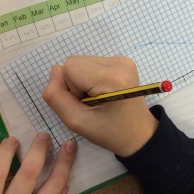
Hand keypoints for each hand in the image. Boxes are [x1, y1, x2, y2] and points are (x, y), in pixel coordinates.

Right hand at [43, 55, 158, 156]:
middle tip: (92, 103)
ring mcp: (123, 60)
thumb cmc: (109, 132)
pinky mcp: (123, 61)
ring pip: (82, 62)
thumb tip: (55, 69)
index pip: (69, 67)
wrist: (139, 134)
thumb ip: (56, 96)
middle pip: (75, 62)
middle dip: (76, 84)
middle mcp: (119, 62)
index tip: (85, 104)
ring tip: (99, 99)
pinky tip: (104, 92)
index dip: (70, 88)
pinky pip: (93, 63)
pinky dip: (92, 78)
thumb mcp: (76, 122)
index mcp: (111, 77)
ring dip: (83, 81)